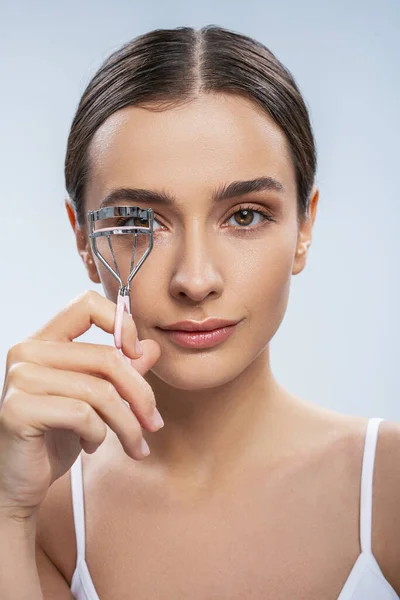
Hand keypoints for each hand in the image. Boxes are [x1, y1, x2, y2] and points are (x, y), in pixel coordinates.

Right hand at [0, 290, 161, 520]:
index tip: (138, 353)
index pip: (86, 305)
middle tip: (154, 424)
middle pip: (106, 358)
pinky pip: (82, 415)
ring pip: (99, 391)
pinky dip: (98, 435)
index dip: (122, 323)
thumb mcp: (95, 400)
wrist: (21, 482)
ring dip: (127, 424)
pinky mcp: (18, 409)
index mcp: (44, 340)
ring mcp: (20, 378)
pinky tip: (91, 445)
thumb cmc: (56, 436)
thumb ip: (121, 371)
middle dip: (141, 395)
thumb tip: (152, 347)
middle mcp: (27, 351)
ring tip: (133, 444)